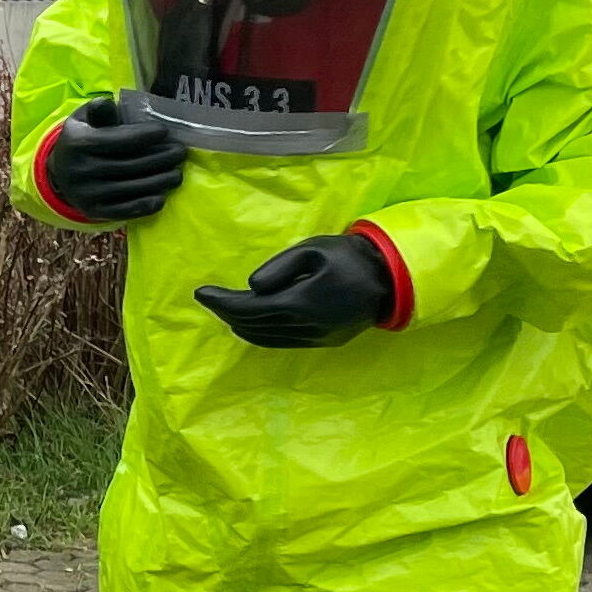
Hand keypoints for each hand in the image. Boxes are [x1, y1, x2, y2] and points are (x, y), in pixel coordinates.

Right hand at [44, 94, 186, 224]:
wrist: (59, 173)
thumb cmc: (82, 138)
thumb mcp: (83, 119)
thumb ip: (99, 109)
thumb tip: (110, 102)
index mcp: (79, 143)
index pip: (120, 139)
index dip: (146, 135)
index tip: (165, 132)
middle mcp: (81, 170)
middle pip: (131, 165)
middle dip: (161, 158)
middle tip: (180, 153)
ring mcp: (87, 194)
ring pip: (132, 188)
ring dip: (160, 181)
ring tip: (177, 173)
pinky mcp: (93, 211)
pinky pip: (125, 210)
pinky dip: (146, 204)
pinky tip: (162, 196)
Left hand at [195, 232, 396, 347]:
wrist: (390, 280)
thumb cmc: (349, 256)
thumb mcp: (313, 249)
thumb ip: (280, 267)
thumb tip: (251, 285)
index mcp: (301, 303)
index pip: (249, 309)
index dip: (221, 302)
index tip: (201, 292)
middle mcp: (306, 327)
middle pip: (253, 325)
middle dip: (226, 312)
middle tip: (209, 297)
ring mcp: (316, 338)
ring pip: (266, 338)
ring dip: (241, 325)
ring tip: (224, 308)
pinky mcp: (324, 341)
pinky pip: (282, 342)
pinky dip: (260, 333)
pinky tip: (250, 322)